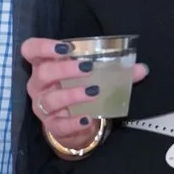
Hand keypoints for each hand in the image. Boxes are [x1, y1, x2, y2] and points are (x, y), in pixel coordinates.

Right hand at [19, 38, 146, 146]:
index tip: (65, 47)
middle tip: (87, 68)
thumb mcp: (93, 77)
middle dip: (64, 69)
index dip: (43, 46)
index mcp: (44, 65)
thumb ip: (116, 71)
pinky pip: (59, 125)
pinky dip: (73, 122)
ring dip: (72, 94)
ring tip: (93, 91)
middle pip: (43, 73)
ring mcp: (42, 107)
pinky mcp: (51, 127)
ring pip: (50, 100)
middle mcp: (38, 85)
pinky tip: (88, 118)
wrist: (75, 124)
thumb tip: (142, 68)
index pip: (30, 50)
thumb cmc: (78, 90)